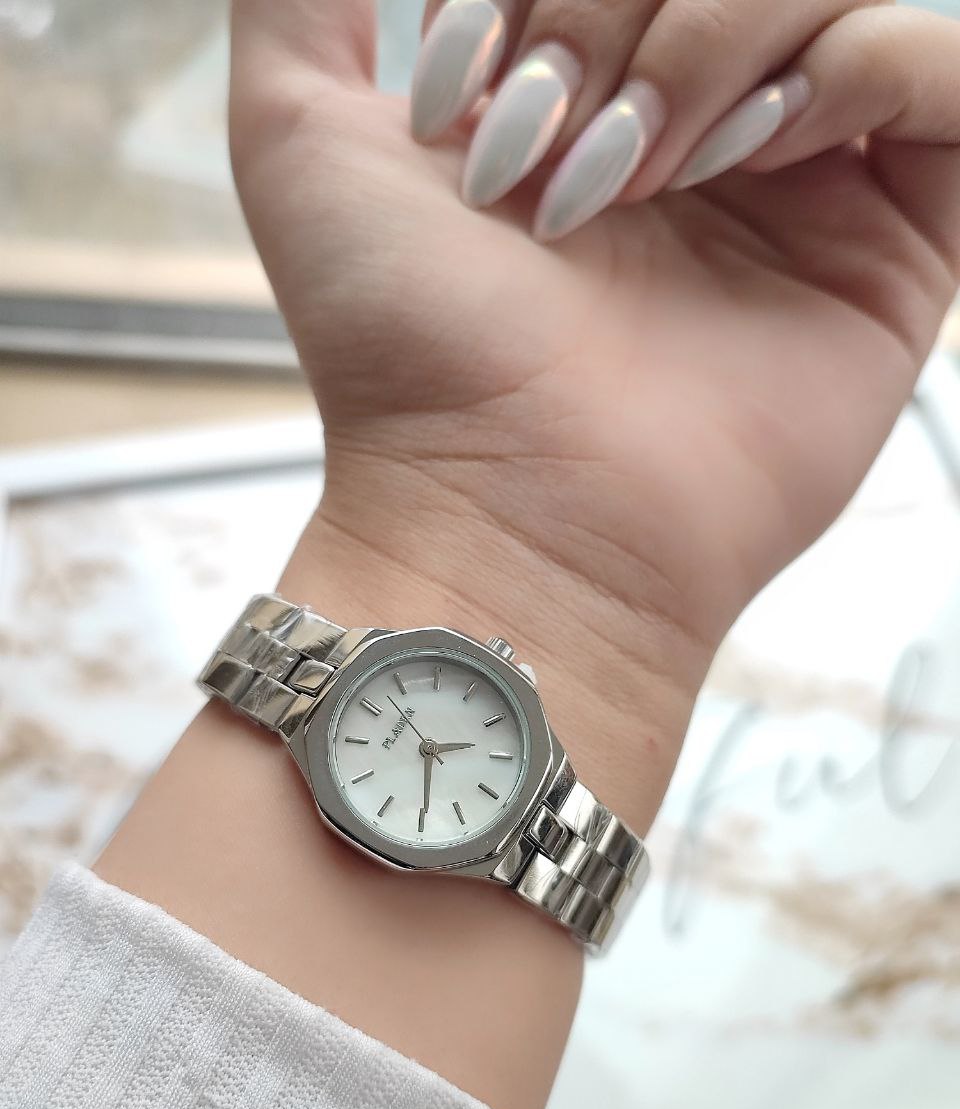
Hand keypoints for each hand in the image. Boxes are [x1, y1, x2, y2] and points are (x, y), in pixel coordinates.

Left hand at [230, 0, 959, 831]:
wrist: (509, 510)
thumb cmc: (405, 355)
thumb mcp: (297, 136)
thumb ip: (300, 2)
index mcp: (584, 93)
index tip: (472, 84)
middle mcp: (696, 130)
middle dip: (626, 12)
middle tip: (563, 153)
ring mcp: (800, 184)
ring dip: (725, 39)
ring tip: (651, 173)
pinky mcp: (891, 244)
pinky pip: (942, 71)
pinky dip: (864, 69)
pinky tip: (771, 151)